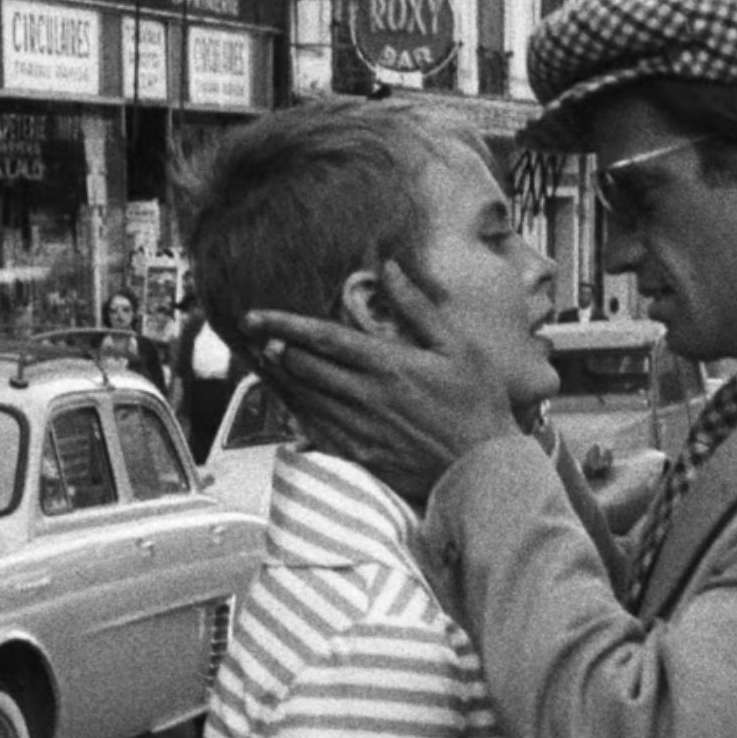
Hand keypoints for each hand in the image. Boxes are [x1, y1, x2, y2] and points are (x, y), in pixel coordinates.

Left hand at [240, 261, 521, 502]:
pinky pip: (315, 432)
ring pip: (303, 399)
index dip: (283, 325)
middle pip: (304, 368)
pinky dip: (296, 414)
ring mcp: (359, 430)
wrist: (483, 469)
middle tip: (254, 336)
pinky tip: (289, 404)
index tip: (255, 316)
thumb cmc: (478, 404)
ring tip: (262, 363)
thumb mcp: (458, 347)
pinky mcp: (360, 456)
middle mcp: (366, 396)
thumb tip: (390, 268)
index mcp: (388, 365)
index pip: (322, 338)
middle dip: (274, 349)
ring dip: (279, 379)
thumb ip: (418, 308)